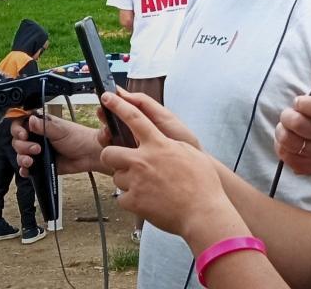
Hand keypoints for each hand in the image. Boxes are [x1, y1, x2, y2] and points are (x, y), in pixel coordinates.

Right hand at [11, 113, 105, 176]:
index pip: (21, 123)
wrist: (89, 154)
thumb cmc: (78, 138)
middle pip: (17, 140)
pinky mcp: (40, 164)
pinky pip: (26, 168)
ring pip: (20, 154)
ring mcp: (37, 151)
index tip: (23, 134)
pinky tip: (27, 170)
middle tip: (36, 148)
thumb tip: (30, 120)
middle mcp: (37, 137)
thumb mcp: (60, 130)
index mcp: (41, 125)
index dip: (18, 129)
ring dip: (22, 158)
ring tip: (31, 160)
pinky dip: (24, 169)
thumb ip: (44, 126)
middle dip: (22, 146)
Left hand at [99, 92, 229, 238]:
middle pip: (110, 152)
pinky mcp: (133, 202)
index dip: (118, 105)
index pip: (134, 118)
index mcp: (159, 144)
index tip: (108, 98)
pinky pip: (122, 198)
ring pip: (116, 177)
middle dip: (111, 156)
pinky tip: (147, 202)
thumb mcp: (190, 154)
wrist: (203, 213)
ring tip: (146, 188)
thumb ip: (171, 145)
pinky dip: (132, 200)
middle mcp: (144, 160)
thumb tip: (162, 142)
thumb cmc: (203, 184)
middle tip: (122, 162)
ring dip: (126, 181)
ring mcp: (137, 181)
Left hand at [274, 95, 310, 175]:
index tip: (299, 101)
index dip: (305, 103)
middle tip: (289, 114)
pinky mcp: (305, 167)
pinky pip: (283, 154)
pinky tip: (287, 141)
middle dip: (287, 115)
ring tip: (286, 127)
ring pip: (287, 140)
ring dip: (281, 130)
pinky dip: (280, 145)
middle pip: (298, 124)